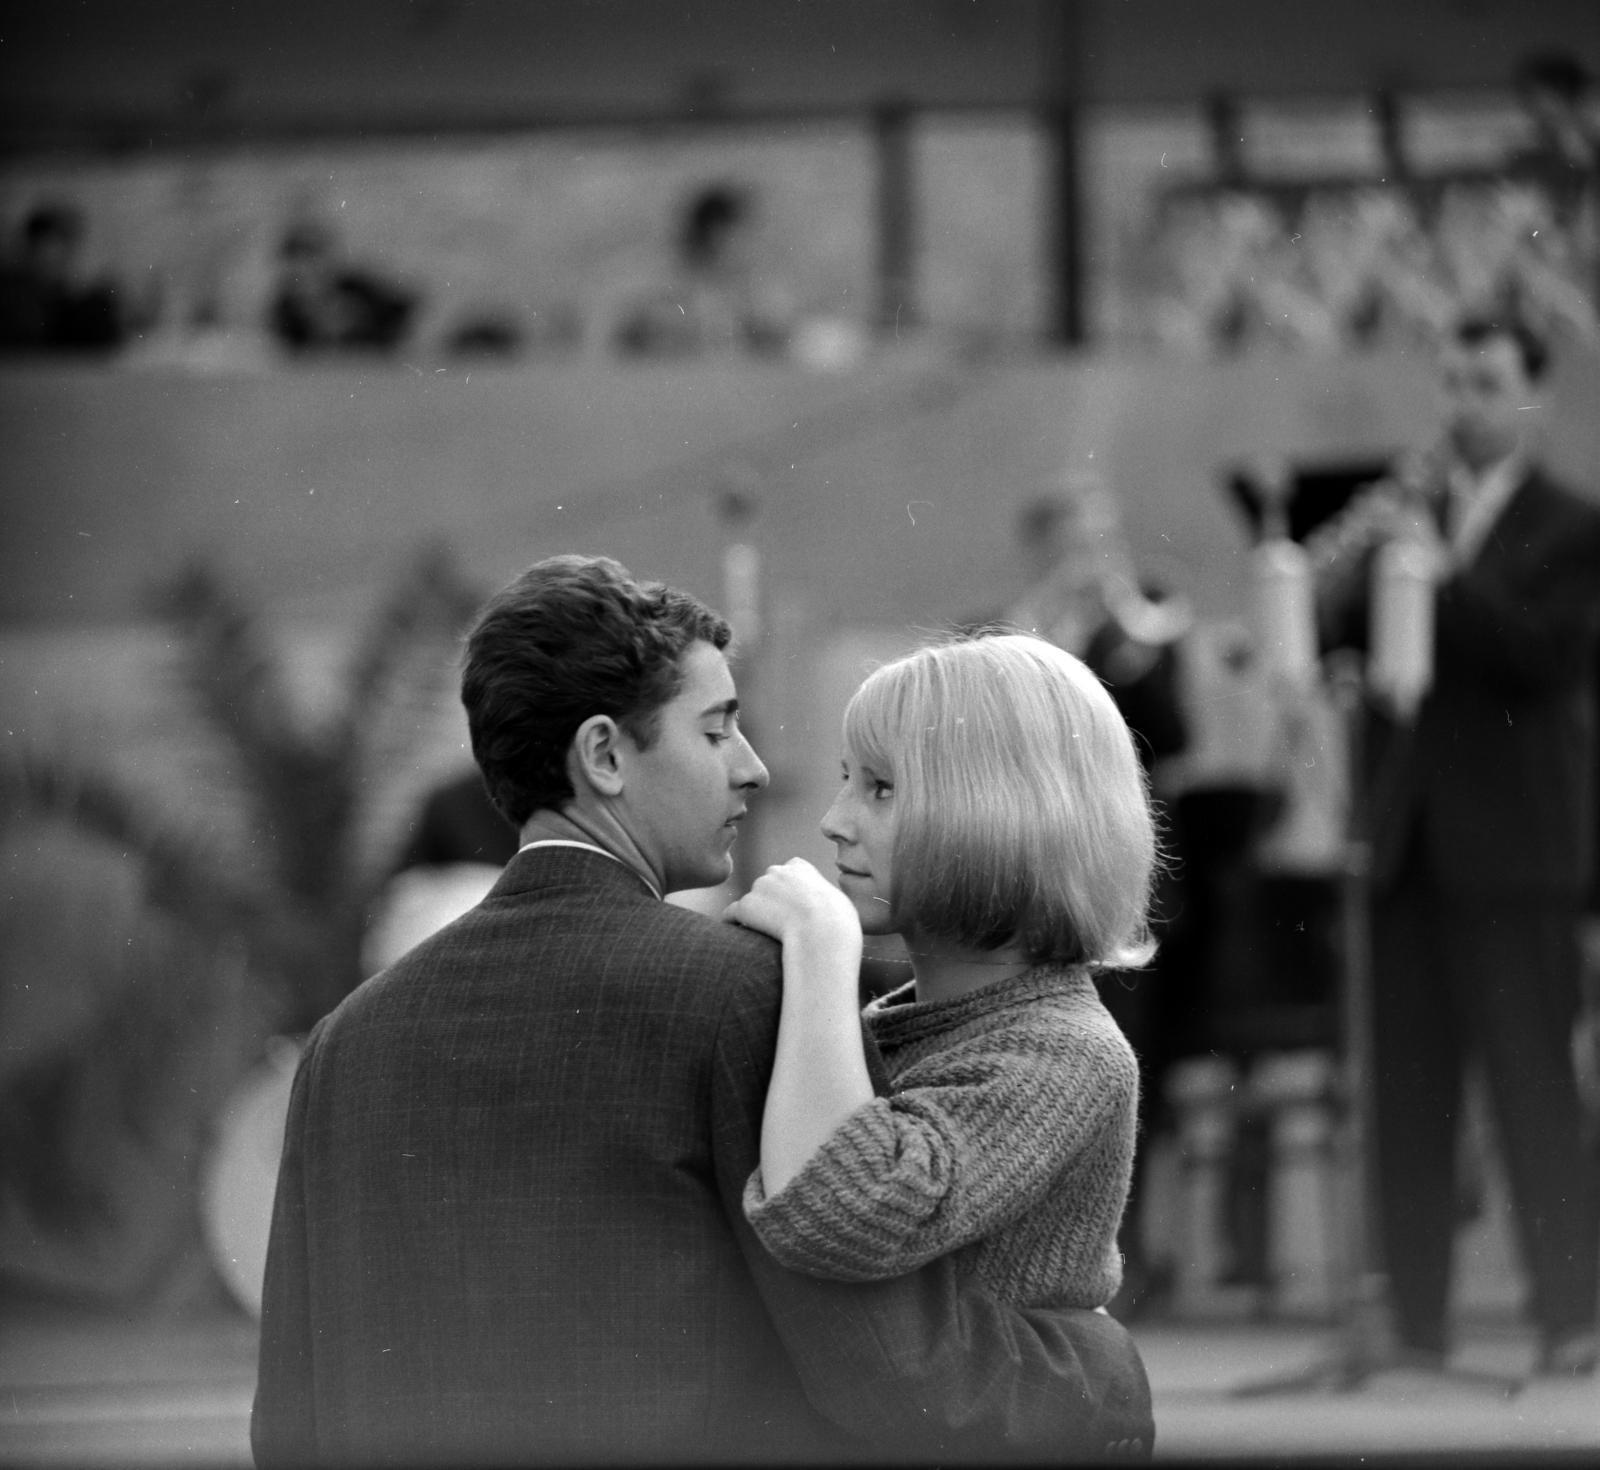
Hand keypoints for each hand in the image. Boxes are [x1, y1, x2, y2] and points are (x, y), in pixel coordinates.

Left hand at [723, 857, 861, 952]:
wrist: (821, 930)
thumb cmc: (837, 920)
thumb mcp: (838, 899)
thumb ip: (824, 896)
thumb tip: (825, 906)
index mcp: (799, 866)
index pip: (788, 871)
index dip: (789, 890)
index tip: (794, 907)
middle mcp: (776, 871)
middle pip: (767, 884)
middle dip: (770, 900)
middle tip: (780, 924)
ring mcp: (759, 887)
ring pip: (752, 901)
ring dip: (755, 914)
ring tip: (765, 935)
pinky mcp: (745, 906)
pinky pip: (731, 914)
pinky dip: (733, 923)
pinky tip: (737, 934)